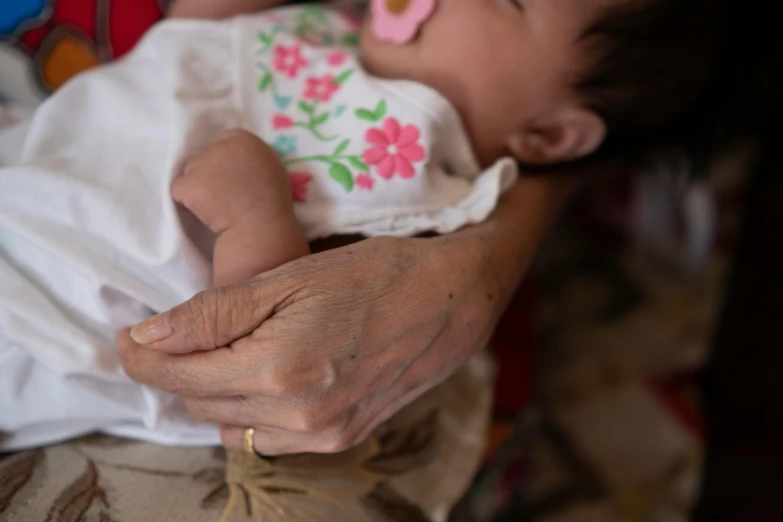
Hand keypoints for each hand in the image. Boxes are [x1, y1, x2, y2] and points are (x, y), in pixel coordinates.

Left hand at [118, 233, 502, 453]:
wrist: (450, 302)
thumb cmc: (374, 274)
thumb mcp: (291, 277)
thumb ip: (215, 312)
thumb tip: (148, 337)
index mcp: (280, 368)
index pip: (180, 376)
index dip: (142, 357)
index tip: (126, 336)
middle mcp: (298, 415)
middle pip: (201, 405)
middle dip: (178, 370)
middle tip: (177, 333)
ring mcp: (322, 434)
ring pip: (231, 428)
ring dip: (213, 393)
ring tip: (226, 351)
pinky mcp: (340, 439)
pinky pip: (269, 439)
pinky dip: (251, 411)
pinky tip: (264, 376)